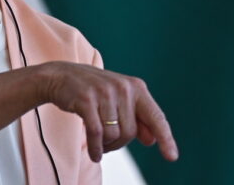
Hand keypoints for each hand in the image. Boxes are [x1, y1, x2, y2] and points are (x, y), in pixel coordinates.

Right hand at [38, 61, 178, 162]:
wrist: (62, 76)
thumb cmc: (94, 92)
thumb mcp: (118, 100)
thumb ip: (136, 118)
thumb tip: (152, 139)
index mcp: (136, 87)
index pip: (155, 116)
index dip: (165, 138)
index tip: (172, 157)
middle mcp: (123, 87)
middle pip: (130, 132)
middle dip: (118, 143)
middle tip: (107, 140)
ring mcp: (105, 92)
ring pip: (113, 135)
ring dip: (105, 145)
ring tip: (97, 141)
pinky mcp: (86, 100)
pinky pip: (96, 134)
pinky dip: (96, 148)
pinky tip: (94, 154)